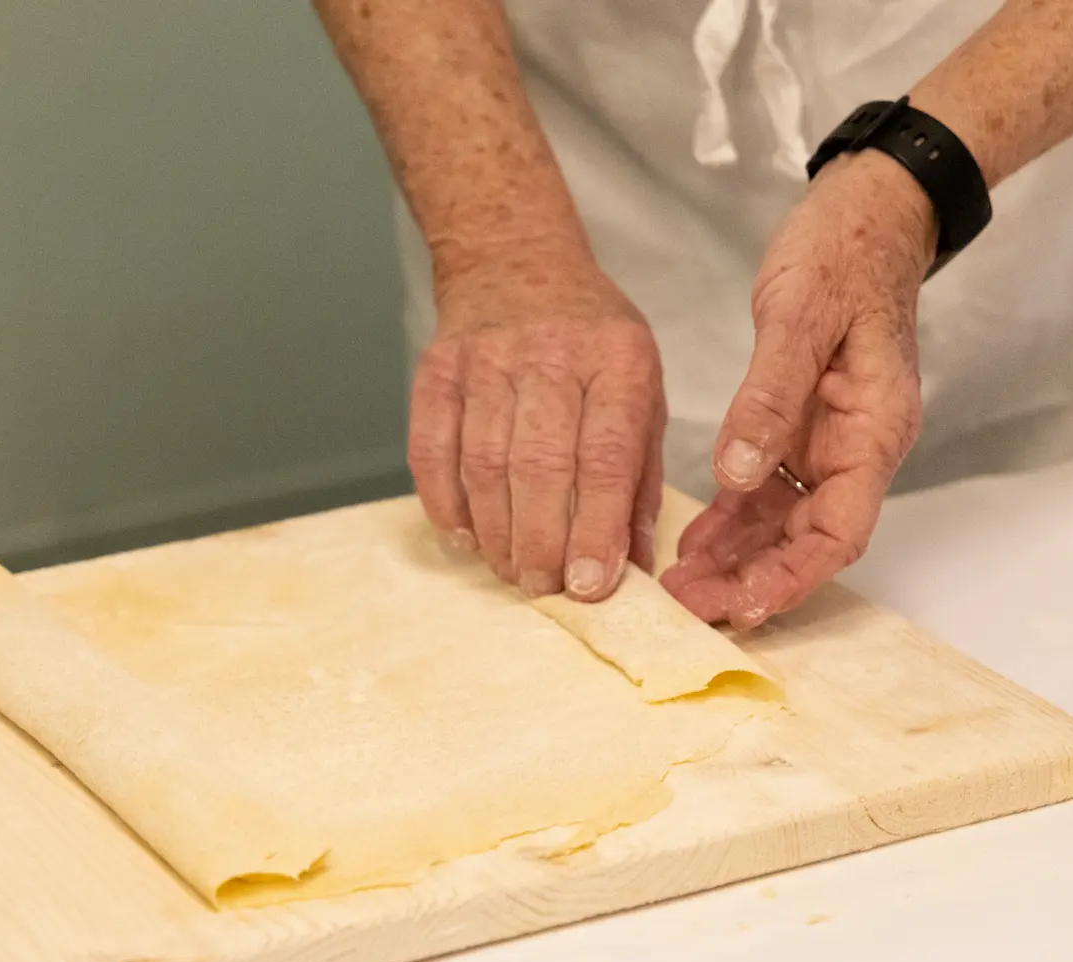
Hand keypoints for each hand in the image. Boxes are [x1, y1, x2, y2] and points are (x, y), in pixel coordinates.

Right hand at [409, 237, 665, 600]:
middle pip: (538, 467)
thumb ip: (639, 478)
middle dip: (540, 543)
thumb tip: (633, 567)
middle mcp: (550, 355)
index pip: (604, 456)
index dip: (595, 528)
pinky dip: (444, 502)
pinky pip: (431, 448)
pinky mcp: (437, 368)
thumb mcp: (641, 390)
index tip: (589, 586)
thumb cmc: (591, 341)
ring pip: (483, 464)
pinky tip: (463, 537)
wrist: (515, 261)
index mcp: (616, 360)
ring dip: (495, 534)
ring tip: (510, 572)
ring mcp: (485, 359)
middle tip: (543, 589)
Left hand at [661, 151, 937, 627]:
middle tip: (687, 604)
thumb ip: (770, 398)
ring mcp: (827, 440)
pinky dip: (730, 517)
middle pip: (807, 540)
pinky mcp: (799, 424)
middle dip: (752, 580)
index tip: (740, 606)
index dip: (790, 578)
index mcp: (873, 430)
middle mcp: (854, 447)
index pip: (839, 532)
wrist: (864, 212)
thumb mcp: (801, 316)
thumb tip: (738, 474)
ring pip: (782, 522)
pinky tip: (692, 541)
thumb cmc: (843, 254)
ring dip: (735, 557)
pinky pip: (765, 488)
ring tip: (679, 585)